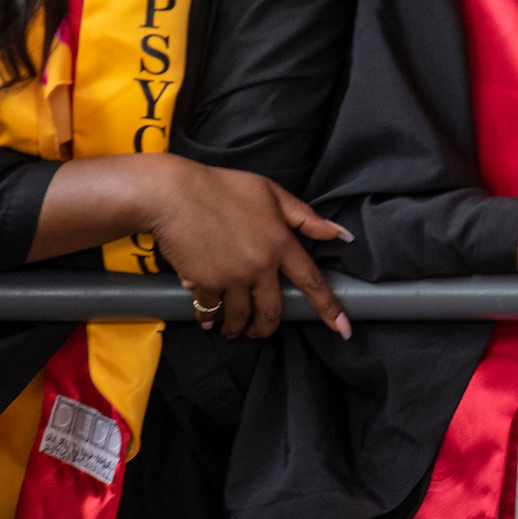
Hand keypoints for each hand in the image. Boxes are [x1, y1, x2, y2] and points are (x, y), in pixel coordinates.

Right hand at [142, 156, 351, 341]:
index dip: (329, 308)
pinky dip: (208, 318)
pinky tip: (207, 319)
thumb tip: (340, 233)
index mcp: (281, 243)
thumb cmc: (223, 187)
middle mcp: (260, 265)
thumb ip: (305, 217)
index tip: (344, 330)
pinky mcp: (203, 284)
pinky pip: (210, 311)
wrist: (173, 194)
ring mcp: (231, 277)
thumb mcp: (271, 193)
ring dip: (238, 328)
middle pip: (272, 312)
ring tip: (233, 329)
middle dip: (266, 328)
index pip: (312, 281)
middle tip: (259, 331)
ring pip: (240, 318)